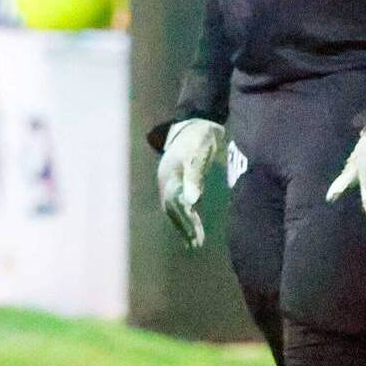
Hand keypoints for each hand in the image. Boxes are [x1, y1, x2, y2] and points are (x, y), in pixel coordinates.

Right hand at [156, 119, 223, 249]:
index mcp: (170, 176)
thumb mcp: (199, 154)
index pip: (178, 206)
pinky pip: (174, 200)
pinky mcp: (174, 177)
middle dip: (183, 228)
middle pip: (172, 209)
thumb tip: (191, 202)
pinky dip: (180, 214)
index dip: (188, 223)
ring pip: (171, 206)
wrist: (196, 120)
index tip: (198, 238)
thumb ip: (195, 176)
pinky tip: (188, 220)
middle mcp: (166, 180)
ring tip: (190, 240)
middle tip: (195, 245)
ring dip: (181, 223)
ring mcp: (169, 178)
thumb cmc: (199, 138)